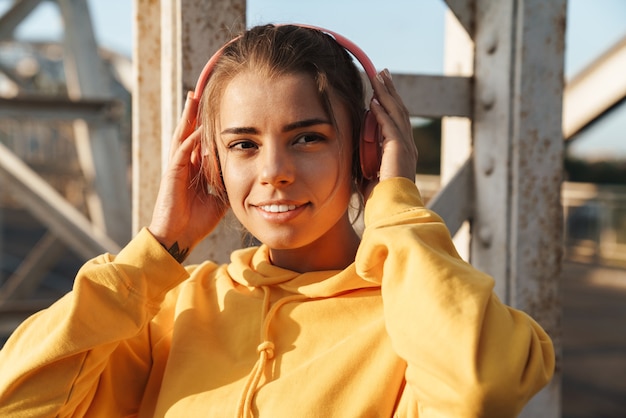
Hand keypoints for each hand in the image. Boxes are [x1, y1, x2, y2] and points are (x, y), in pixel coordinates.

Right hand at [148, 91, 227, 253]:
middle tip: (198, 91)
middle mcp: (184, 164)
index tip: (214, 107)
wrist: (180, 236)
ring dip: (187, 117)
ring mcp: (176, 168)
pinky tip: (198, 128)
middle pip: (188, 132)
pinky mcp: (172, 175)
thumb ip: (228, 183)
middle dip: (193, 112)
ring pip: (181, 136)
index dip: (205, 124)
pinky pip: (181, 153)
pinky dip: (190, 140)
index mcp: (194, 168)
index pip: (200, 140)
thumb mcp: (220, 198)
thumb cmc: (197, 220)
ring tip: (192, 98)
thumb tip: (248, 176)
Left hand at [363, 69, 418, 197]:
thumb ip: (366, 157)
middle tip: (383, 73)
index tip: (380, 90)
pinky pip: (389, 124)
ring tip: (379, 76)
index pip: (396, 120)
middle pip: (398, 110)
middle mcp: (407, 145)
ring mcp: (405, 146)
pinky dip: (382, 111)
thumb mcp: (370, 172)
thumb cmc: (380, 197)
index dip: (388, 103)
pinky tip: (374, 99)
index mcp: (402, 151)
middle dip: (390, 91)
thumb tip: (355, 147)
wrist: (391, 208)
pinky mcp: (398, 148)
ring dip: (386, 93)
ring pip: (396, 112)